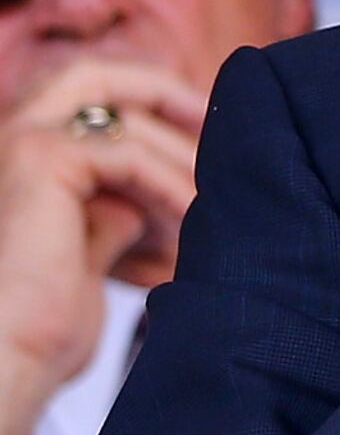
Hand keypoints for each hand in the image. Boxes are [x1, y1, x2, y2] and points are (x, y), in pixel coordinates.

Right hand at [0, 58, 204, 434]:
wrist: (5, 360)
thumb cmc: (42, 327)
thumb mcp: (88, 251)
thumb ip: (113, 211)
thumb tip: (151, 199)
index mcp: (12, 160)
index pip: (83, 98)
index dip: (146, 106)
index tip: (205, 136)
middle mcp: (5, 140)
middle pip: (92, 74)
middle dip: (164, 92)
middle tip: (222, 124)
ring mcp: (17, 142)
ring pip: (123, 119)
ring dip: (180, 162)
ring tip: (213, 206)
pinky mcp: (40, 157)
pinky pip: (128, 153)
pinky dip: (170, 183)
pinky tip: (195, 218)